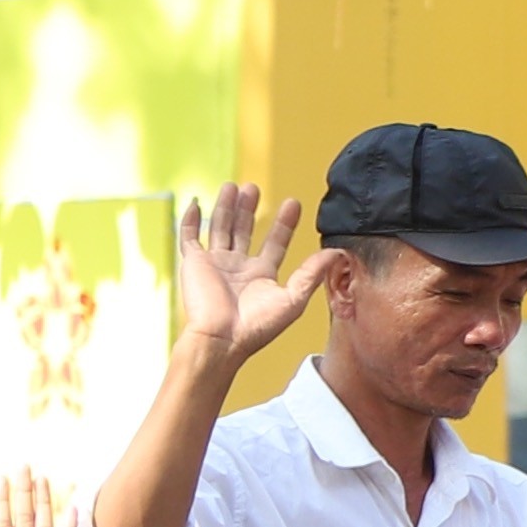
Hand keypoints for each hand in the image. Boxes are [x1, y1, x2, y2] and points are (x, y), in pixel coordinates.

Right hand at [170, 181, 345, 381]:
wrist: (220, 339)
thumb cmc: (256, 327)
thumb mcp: (293, 298)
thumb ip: (312, 273)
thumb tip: (337, 252)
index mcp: (260, 276)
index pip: (274, 243)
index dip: (284, 224)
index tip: (293, 203)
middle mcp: (237, 268)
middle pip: (243, 231)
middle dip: (249, 209)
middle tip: (254, 188)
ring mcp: (214, 264)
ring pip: (220, 228)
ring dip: (225, 207)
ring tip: (234, 186)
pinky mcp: (193, 264)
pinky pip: (189, 238)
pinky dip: (189, 221)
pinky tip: (195, 204)